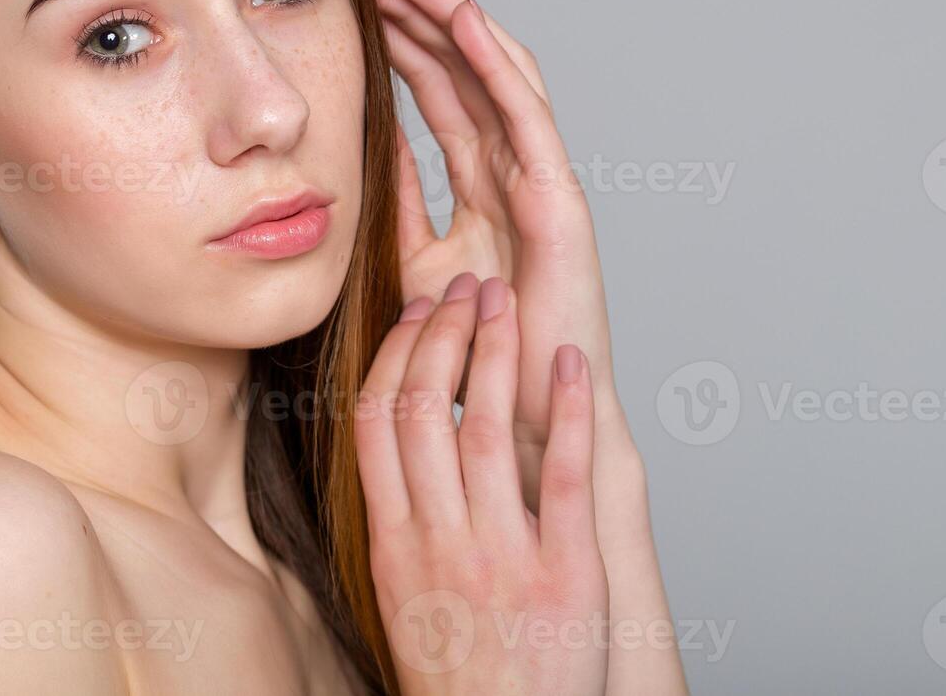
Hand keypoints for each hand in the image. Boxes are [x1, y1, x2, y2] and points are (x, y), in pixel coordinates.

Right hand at [357, 271, 606, 694]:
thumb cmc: (456, 671)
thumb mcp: (401, 591)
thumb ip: (401, 517)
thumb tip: (401, 441)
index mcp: (393, 540)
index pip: (377, 420)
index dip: (397, 353)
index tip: (419, 311)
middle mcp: (439, 538)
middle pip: (427, 408)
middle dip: (446, 333)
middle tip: (469, 288)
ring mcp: (501, 552)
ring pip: (487, 428)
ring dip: (496, 351)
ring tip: (508, 301)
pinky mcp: (565, 571)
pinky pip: (566, 476)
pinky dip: (568, 410)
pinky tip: (568, 361)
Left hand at [365, 0, 621, 496]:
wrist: (519, 420)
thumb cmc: (476, 354)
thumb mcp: (416, 268)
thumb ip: (400, 211)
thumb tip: (370, 159)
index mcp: (482, 190)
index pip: (439, 99)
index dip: (401, 48)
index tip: (355, 7)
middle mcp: (514, 176)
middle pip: (466, 75)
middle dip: (421, 17)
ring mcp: (541, 184)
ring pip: (497, 79)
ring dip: (454, 20)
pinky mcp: (559, 203)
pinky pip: (525, 117)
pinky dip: (495, 63)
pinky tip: (460, 19)